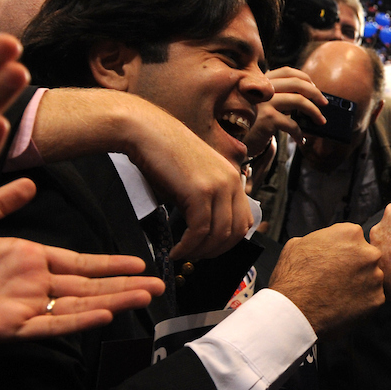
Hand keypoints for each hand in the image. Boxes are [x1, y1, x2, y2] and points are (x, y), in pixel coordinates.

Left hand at [0, 178, 163, 342]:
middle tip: (159, 285)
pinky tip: (104, 315)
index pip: (80, 264)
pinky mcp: (10, 328)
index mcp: (27, 262)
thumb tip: (29, 183)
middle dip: (125, 285)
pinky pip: (51, 326)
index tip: (138, 263)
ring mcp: (25, 308)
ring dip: (115, 302)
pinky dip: (78, 322)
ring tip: (146, 298)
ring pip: (80, 306)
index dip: (109, 264)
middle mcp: (33, 286)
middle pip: (90, 287)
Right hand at [122, 102, 252, 260]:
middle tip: (196, 258)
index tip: (211, 249)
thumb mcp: (195, 177)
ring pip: (218, 234)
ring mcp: (218, 186)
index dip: (230, 241)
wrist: (146, 131)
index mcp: (233, 177)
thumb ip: (207, 199)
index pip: (245, 220)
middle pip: (236, 231)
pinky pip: (200, 230)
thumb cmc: (163, 154)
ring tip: (183, 255)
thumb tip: (207, 231)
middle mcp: (231, 181)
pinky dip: (188, 246)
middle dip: (216, 251)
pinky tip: (176, 251)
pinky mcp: (200, 192)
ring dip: (200, 252)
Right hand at [244, 66, 326, 158]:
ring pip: (299, 101)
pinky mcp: (267, 119)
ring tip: (320, 121)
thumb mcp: (261, 106)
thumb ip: (278, 99)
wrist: (230, 140)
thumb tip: (307, 102)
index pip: (287, 71)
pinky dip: (300, 133)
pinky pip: (292, 124)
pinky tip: (300, 140)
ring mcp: (264, 103)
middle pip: (297, 83)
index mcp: (261, 82)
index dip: (305, 78)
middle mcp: (262, 89)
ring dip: (314, 112)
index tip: (315, 88)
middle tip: (324, 103)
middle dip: (315, 93)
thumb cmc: (248, 124)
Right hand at [270, 223, 384, 334]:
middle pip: (367, 257)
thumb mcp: (298, 244)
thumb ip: (318, 238)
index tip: (335, 261)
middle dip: (355, 266)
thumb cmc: (293, 277)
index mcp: (351, 233)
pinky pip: (372, 299)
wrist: (295, 310)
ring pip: (371, 278)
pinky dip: (361, 303)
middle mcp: (369, 253)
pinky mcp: (377, 299)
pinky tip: (343, 305)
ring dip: (360, 285)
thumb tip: (321, 242)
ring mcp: (375, 277)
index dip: (343, 251)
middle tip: (338, 278)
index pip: (354, 238)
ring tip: (338, 293)